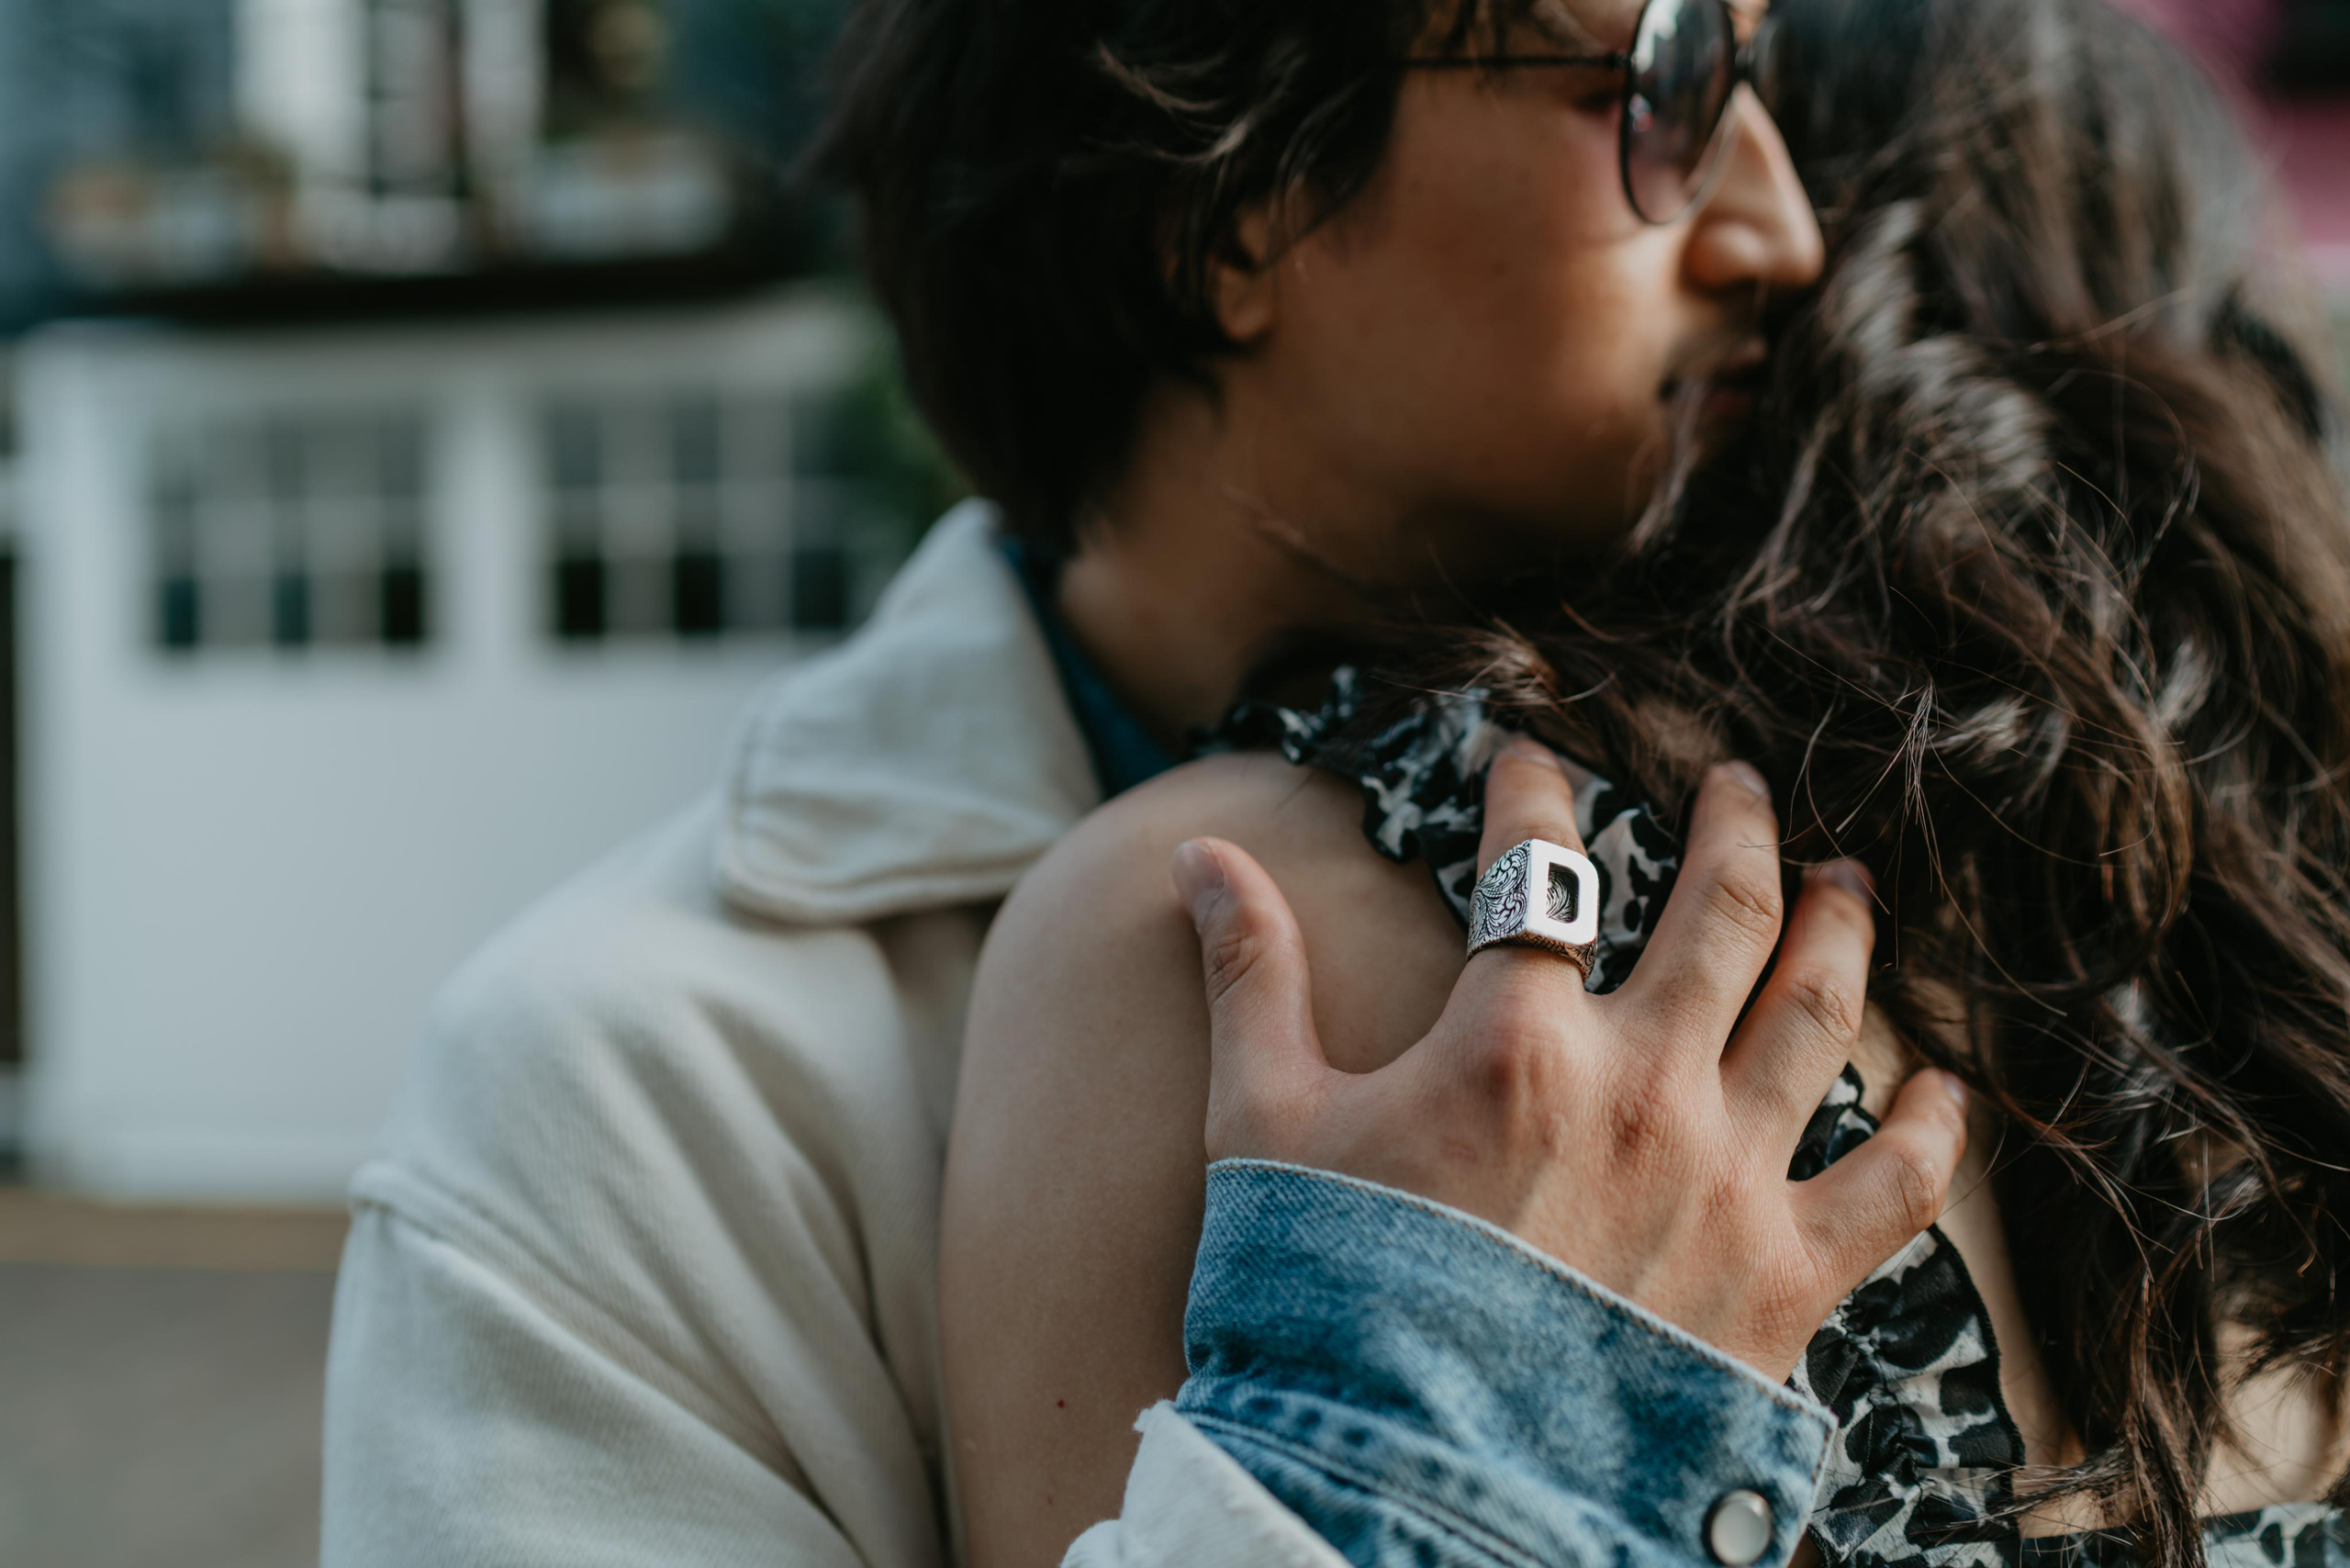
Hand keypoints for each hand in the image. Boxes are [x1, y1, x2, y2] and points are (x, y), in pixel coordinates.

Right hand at [1168, 741, 1969, 1379]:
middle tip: (1737, 783)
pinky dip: (1932, 1132)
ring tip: (1851, 886)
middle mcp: (1643, 1088)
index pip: (1538, 866)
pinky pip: (1893, 1187)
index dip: (1532, 792)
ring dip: (1843, 933)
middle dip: (1735, 826)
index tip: (1531, 761)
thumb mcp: (1261, 1122)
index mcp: (1514, 1042)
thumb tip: (1201, 851)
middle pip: (1724, 912)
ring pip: (1820, 1015)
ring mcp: (1727, 1181)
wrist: (1407, 1481)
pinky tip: (1945, 1088)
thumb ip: (1251, 973)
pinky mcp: (1785, 1279)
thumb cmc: (1326, 1296)